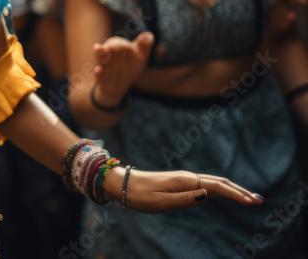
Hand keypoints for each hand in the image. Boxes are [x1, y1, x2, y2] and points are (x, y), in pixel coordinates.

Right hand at [92, 32, 153, 100]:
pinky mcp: (100, 77)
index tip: (131, 49)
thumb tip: (149, 35)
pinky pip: (97, 74)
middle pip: (107, 47)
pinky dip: (97, 72)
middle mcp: (108, 54)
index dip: (122, 44)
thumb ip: (144, 46)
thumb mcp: (140, 57)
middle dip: (110, 47)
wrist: (120, 84)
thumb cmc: (131, 66)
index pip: (117, 42)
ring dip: (98, 52)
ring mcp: (103, 64)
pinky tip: (98, 69)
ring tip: (97, 47)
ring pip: (98, 57)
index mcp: (116, 47)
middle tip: (113, 48)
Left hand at [107, 167, 261, 212]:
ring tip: (248, 197)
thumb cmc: (140, 195)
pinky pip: (205, 184)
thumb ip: (185, 199)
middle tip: (258, 200)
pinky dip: (220, 188)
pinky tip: (226, 193)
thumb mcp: (161, 201)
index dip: (236, 194)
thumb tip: (208, 194)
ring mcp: (184, 178)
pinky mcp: (180, 182)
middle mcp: (187, 177)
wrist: (122, 184)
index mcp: (184, 181)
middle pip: (219, 182)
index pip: (216, 187)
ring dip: (232, 189)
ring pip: (213, 182)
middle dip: (239, 191)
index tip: (252, 202)